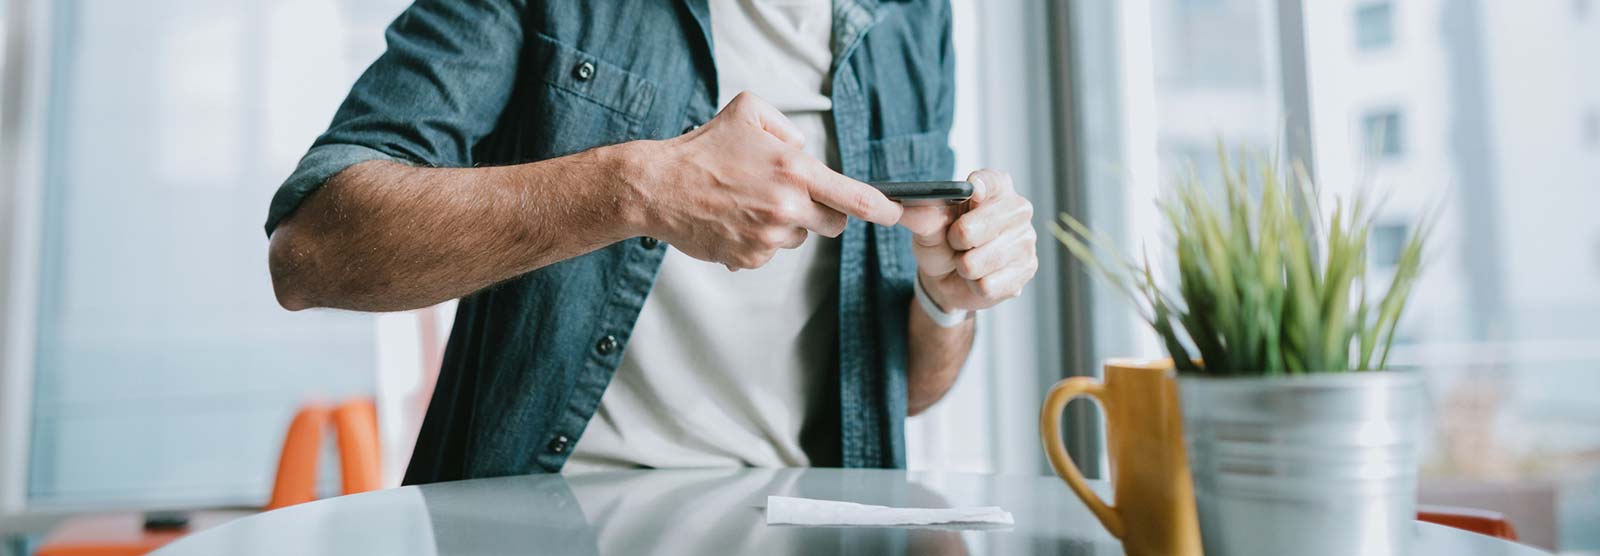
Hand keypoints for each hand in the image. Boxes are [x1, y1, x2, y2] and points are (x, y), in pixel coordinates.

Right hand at [623, 92, 901, 269]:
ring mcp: (768, 238)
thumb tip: (806, 154)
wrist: (658, 187)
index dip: (883, 209)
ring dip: (785, 224)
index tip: (897, 214)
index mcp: (794, 170)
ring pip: (798, 238)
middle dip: (823, 213)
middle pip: (833, 224)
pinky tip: (733, 220)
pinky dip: (758, 240)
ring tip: (748, 203)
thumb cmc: (703, 147)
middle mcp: (787, 207)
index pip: (854, 197)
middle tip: (793, 196)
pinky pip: (769, 253)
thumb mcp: (749, 112)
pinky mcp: (750, 259)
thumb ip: (788, 129)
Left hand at [898, 169, 1037, 311]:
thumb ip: (921, 215)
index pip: (990, 181)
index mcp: (996, 188)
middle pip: (973, 228)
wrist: (949, 278)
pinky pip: (986, 285)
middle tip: (957, 242)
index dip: (978, 186)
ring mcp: (1026, 240)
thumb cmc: (943, 242)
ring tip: (968, 260)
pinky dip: (974, 285)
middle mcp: (1017, 209)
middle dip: (955, 241)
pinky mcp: (1026, 270)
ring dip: (963, 267)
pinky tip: (980, 277)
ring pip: (976, 262)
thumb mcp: (927, 226)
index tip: (971, 192)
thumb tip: (906, 208)